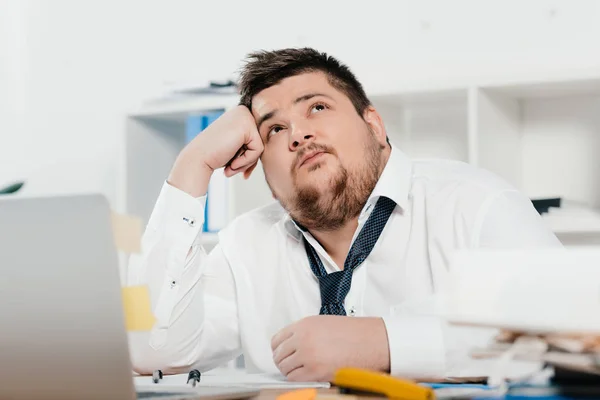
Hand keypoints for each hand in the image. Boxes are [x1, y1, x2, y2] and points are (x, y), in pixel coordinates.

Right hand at [168, 105, 263, 196]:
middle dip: (249, 159)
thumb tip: (272, 145)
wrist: (198, 159)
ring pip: (261, 146)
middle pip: (261, 140)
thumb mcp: (237, 146)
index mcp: (241, 114)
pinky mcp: (246, 126)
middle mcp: (243, 111)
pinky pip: (258, 149)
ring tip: (230, 165)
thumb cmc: (215, 155)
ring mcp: (245, 116)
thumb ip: (252, 143)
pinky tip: (231, 162)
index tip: (236, 165)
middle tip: (232, 166)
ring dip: (247, 161)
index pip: (257, 138)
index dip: (249, 156)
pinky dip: (246, 160)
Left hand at [271, 316, 389, 381]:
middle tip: (289, 364)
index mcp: (304, 325)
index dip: (278, 349)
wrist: (371, 341)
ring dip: (289, 370)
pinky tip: (305, 376)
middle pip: (278, 354)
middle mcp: (303, 338)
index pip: (277, 339)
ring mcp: (307, 355)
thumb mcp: (324, 323)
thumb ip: (305, 332)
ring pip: (284, 367)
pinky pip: (293, 378)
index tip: (281, 353)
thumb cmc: (354, 333)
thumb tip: (293, 344)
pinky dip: (296, 379)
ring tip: (299, 370)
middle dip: (283, 361)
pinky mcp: (315, 371)